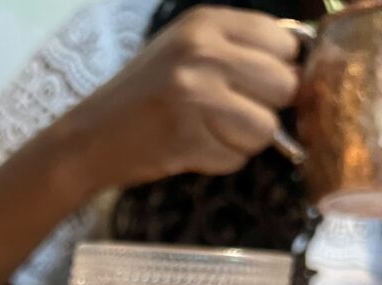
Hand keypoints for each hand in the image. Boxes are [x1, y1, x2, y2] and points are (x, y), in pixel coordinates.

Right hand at [60, 6, 300, 191]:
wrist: (89, 138)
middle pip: (284, 86)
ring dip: (245, 141)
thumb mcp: (185, 49)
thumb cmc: (141, 95)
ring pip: (265, 128)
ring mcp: (196, 96)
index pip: (285, 43)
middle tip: (235, 115)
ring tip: (213, 134)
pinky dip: (222, 161)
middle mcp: (204, 52)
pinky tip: (195, 149)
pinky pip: (236, 158)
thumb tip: (296, 66)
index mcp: (207, 22)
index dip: (278, 70)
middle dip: (267, 108)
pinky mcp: (188, 138)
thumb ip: (236, 48)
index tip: (257, 86)